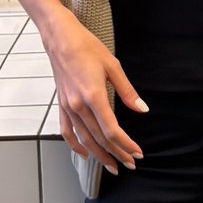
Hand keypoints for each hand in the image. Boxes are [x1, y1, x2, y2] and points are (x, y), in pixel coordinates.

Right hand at [44, 13, 147, 174]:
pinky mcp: (62, 104)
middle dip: (116, 153)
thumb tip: (142, 109)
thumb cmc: (86, 46)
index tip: (137, 152)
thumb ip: (127, 91)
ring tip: (112, 165)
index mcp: (93, 95)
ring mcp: (68, 106)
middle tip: (130, 163)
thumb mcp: (113, 65)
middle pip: (99, 138)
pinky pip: (66, 131)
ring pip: (84, 139)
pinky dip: (74, 145)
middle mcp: (78, 105)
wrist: (60, 37)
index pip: (111, 130)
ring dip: (99, 154)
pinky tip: (84, 153)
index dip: (125, 144)